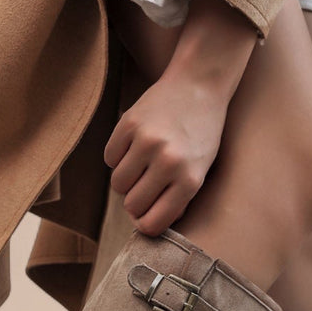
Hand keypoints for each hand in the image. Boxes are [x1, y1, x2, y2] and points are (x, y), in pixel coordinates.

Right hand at [103, 75, 226, 235]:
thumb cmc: (201, 135)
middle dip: (135, 201)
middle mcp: (169, 162)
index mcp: (190, 180)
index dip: (145, 224)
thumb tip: (147, 225)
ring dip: (126, 180)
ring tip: (142, 165)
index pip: (152, 223)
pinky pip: (110, 158)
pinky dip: (118, 157)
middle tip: (145, 187)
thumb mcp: (200, 172)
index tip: (146, 217)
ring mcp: (147, 141)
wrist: (199, 85)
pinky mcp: (129, 123)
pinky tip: (135, 145)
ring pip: (118, 184)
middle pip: (132, 205)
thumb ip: (177, 201)